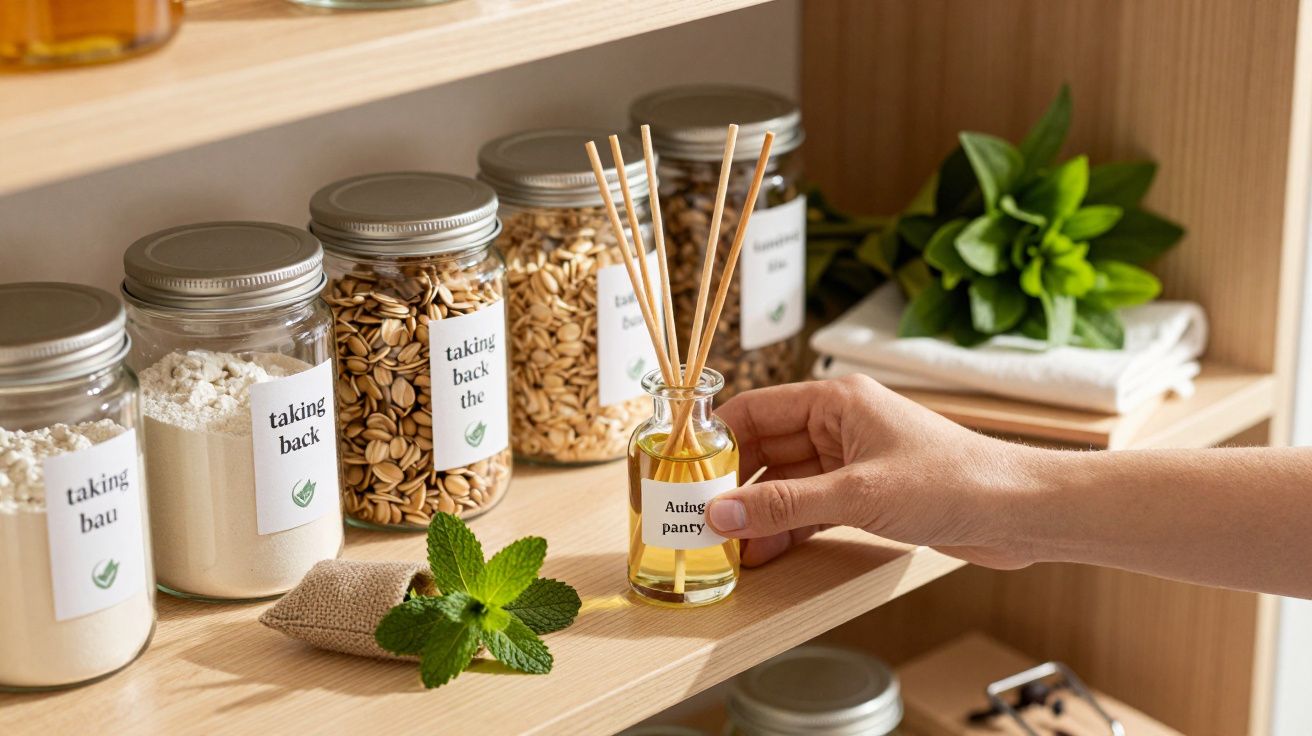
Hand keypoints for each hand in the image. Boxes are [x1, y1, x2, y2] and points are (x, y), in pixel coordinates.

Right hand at [708, 375, 1038, 568]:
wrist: (1018, 511)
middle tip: (700, 520)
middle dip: (734, 485)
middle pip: (766, 448)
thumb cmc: (952, 482)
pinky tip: (766, 552)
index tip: (684, 474)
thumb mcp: (856, 495)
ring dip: (759, 512)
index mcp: (836, 400)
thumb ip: (784, 504)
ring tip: (728, 548)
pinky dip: (788, 527)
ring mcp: (853, 459)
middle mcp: (840, 424)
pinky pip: (812, 505)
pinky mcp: (868, 493)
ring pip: (787, 482)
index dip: (716, 440)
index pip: (755, 409)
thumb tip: (721, 514)